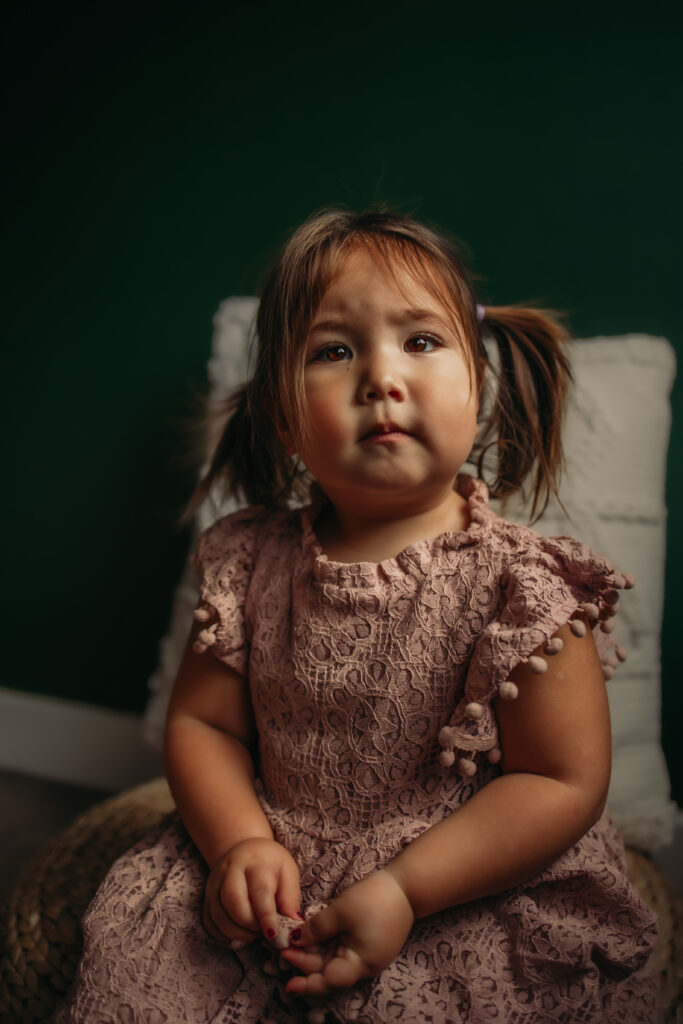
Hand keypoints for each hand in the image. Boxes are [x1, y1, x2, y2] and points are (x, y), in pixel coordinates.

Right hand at [203, 837, 300, 945]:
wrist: (246, 851)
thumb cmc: (271, 864)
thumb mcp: (288, 873)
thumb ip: (291, 899)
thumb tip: (294, 924)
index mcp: (256, 861)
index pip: (260, 890)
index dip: (266, 916)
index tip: (274, 934)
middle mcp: (230, 869)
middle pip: (233, 901)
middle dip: (249, 925)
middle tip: (264, 933)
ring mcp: (215, 882)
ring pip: (218, 914)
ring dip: (237, 932)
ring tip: (254, 935)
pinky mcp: (207, 896)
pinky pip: (209, 921)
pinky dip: (223, 934)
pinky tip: (239, 934)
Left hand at [281, 869, 413, 993]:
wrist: (407, 886)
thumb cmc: (375, 899)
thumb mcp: (340, 912)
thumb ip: (316, 929)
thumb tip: (295, 942)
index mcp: (360, 963)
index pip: (328, 981)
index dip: (306, 981)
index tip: (287, 982)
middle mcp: (365, 965)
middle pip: (330, 971)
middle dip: (306, 964)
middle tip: (282, 953)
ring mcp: (369, 955)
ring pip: (335, 961)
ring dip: (315, 955)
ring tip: (293, 946)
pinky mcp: (370, 944)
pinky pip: (344, 952)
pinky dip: (327, 948)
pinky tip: (314, 939)